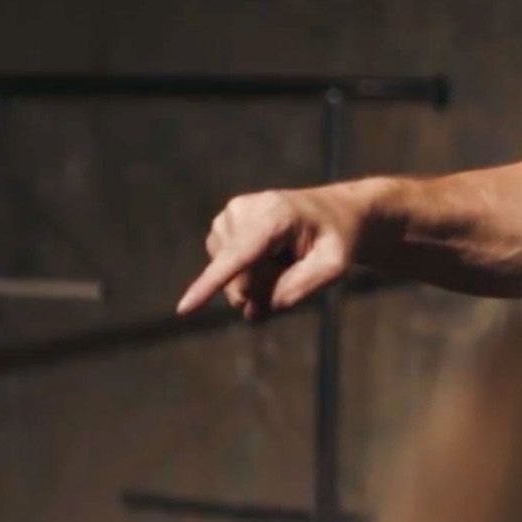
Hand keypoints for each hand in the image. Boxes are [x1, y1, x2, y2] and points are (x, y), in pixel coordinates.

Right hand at [177, 182, 377, 318]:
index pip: (238, 256)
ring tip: (286, 257)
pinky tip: (271, 255)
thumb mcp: (335, 266)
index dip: (211, 284)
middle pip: (238, 280)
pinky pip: (226, 271)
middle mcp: (243, 211)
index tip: (184, 309)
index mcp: (274, 215)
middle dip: (262, 290)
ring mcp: (228, 217)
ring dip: (258, 281)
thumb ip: (300, 288)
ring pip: (230, 278)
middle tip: (295, 269)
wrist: (333, 214)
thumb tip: (254, 311)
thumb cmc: (337, 239)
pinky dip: (249, 273)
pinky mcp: (222, 225)